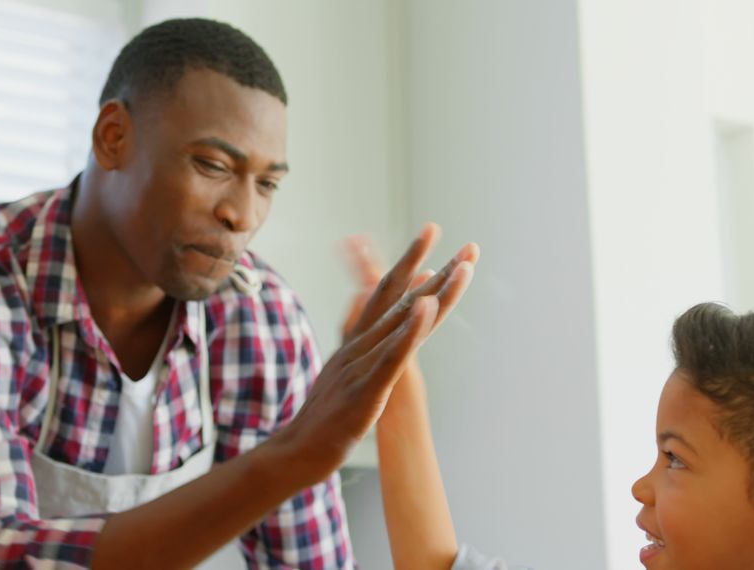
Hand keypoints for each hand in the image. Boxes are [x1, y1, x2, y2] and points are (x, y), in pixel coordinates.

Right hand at [273, 224, 478, 482]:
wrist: (295, 452)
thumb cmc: (326, 417)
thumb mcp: (347, 373)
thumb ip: (363, 345)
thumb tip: (374, 317)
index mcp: (358, 342)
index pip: (386, 293)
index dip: (410, 261)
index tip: (431, 232)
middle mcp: (360, 346)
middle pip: (399, 299)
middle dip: (427, 264)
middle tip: (448, 233)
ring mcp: (362, 366)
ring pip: (403, 322)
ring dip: (434, 293)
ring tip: (458, 266)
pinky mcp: (366, 391)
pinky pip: (392, 356)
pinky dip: (410, 331)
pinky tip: (425, 307)